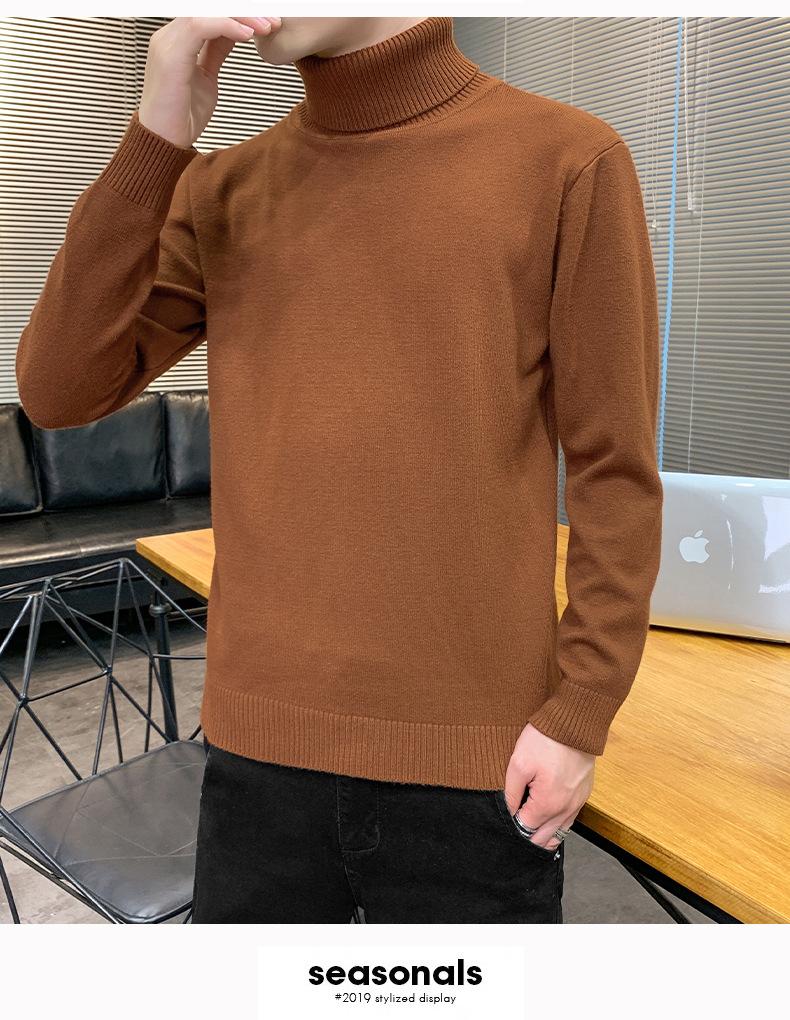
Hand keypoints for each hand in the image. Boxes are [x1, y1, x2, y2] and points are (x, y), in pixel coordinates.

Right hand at [138, 16, 282, 147]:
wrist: (163, 142)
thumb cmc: (180, 118)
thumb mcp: (206, 78)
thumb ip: (215, 53)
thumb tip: (234, 35)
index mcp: (176, 41)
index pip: (209, 15)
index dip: (239, 15)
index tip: (267, 23)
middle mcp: (168, 37)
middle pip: (209, 9)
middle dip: (244, 12)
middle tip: (273, 21)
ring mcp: (167, 44)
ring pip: (206, 12)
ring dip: (240, 17)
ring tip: (265, 27)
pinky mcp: (170, 56)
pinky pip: (200, 27)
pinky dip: (226, 27)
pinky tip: (247, 35)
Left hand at [503, 723, 594, 850]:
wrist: (574, 724)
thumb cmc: (546, 740)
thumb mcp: (518, 763)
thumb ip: (511, 793)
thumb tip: (507, 813)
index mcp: (547, 804)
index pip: (525, 830)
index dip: (512, 828)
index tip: (504, 821)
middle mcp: (565, 810)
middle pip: (543, 839)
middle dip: (527, 837)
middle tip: (513, 828)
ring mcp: (576, 804)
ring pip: (558, 834)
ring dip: (542, 836)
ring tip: (528, 831)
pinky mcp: (583, 796)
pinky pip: (569, 821)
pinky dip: (557, 826)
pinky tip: (547, 823)